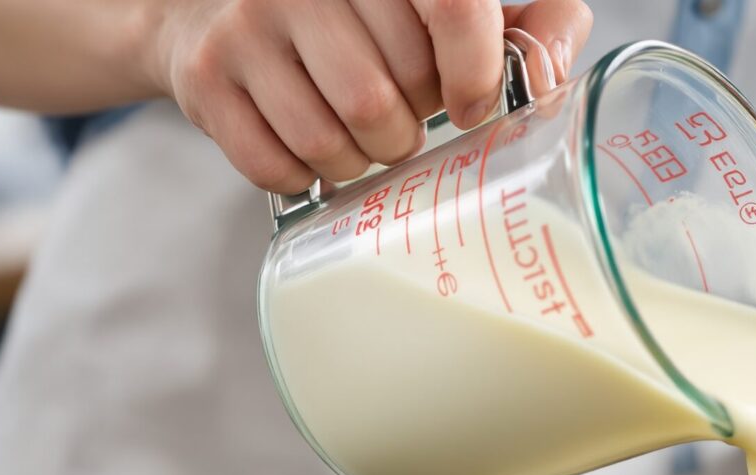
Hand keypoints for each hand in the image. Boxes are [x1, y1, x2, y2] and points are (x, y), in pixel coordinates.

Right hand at [143, 0, 591, 191]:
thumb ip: (530, 22)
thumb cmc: (363, 14)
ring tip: (361, 138)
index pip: (454, 7)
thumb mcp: (446, 2)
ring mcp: (246, 25)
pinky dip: (305, 176)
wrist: (214, 6)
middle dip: (408, 128)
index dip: (473, 72)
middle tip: (401, 115)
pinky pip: (276, 165)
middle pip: (390, 96)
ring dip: (359, 161)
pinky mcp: (205, 76)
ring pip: (332, 140)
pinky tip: (311, 150)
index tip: (470, 106)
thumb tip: (549, 75)